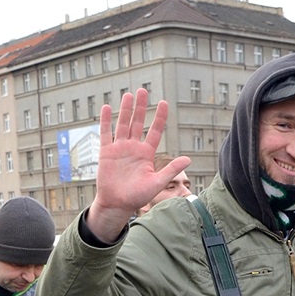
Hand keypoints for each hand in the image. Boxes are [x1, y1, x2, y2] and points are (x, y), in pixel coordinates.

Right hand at [87, 89, 190, 241]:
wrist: (117, 204)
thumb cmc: (137, 196)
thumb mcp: (157, 183)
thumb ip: (171, 169)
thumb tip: (189, 159)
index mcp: (147, 154)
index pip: (154, 131)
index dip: (159, 117)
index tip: (164, 102)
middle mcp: (133, 148)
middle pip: (138, 123)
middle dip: (141, 107)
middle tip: (143, 91)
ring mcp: (119, 148)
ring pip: (123, 124)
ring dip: (126, 110)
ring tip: (129, 95)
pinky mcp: (106, 152)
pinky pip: (106, 133)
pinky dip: (106, 121)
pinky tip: (108, 108)